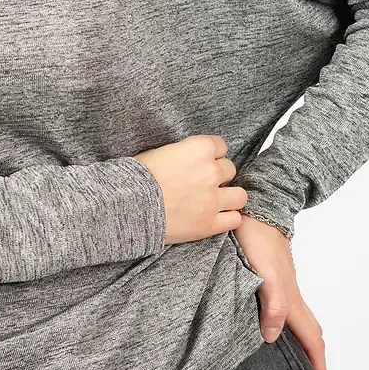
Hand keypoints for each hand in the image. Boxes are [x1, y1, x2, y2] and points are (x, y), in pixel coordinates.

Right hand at [132, 134, 248, 244]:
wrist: (128, 205)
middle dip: (219, 175)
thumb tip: (188, 159)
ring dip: (230, 197)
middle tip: (204, 183)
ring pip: (240, 196)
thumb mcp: (160, 152)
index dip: (212, 154)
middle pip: (230, 169)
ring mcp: (212, 199)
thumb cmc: (137, 177)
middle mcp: (210, 171)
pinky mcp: (209, 224)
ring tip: (216, 201)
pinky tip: (216, 217)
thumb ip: (183, 154)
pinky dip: (228, 219)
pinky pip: (234, 220)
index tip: (203, 161)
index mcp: (199, 148)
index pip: (221, 145)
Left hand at [234, 214, 328, 369]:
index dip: (318, 366)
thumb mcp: (263, 272)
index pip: (311, 339)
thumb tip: (271, 336)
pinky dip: (284, 325)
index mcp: (291, 298)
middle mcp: (290, 295)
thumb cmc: (258, 236)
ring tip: (292, 362)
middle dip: (313, 360)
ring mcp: (282, 285)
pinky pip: (282, 308)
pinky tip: (268, 327)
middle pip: (309, 333)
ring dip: (300, 344)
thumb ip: (272, 303)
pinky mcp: (270, 277)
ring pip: (297, 321)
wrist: (256, 205)